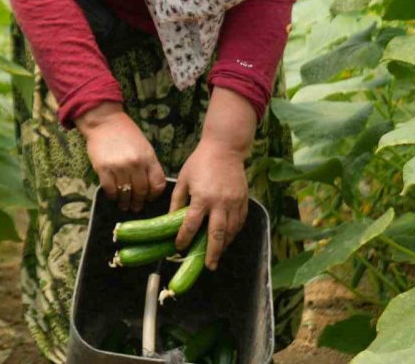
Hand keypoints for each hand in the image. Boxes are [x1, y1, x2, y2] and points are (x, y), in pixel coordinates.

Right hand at [76, 102, 166, 211]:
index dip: (154, 195)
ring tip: (125, 205)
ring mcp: (119, 167)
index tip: (150, 198)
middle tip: (136, 207)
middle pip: (141, 191)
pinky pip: (110, 190)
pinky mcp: (103, 169)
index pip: (157, 184)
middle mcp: (135, 164)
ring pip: (125, 193)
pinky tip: (114, 196)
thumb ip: (149, 164)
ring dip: (125, 202)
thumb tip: (150, 186)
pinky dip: (113, 196)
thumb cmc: (126, 133)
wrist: (105, 121)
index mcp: (148, 157)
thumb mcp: (144, 146)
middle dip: (139, 202)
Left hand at [169, 88, 256, 269]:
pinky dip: (234, 233)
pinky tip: (228, 239)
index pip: (191, 225)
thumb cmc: (200, 162)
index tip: (179, 248)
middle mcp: (220, 203)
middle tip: (207, 266)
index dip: (184, 239)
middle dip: (211, 253)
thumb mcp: (183, 180)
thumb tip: (170, 220)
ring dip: (223, 246)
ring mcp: (234, 203)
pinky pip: (240, 222)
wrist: (225, 148)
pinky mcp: (244, 200)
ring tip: (216, 256)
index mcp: (202, 198)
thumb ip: (177, 201)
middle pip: (216, 235)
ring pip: (231, 231)